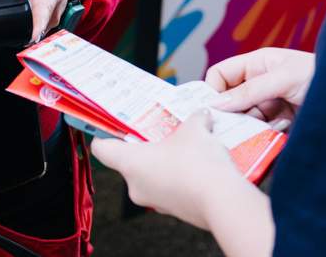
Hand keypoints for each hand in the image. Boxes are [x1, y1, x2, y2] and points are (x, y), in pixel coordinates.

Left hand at [91, 110, 251, 230]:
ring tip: (185, 145)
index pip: (102, 149)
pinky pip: (169, 188)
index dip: (105, 134)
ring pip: (151, 175)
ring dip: (164, 160)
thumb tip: (201, 114)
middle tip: (161, 129)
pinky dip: (178, 176)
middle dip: (146, 145)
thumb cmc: (198, 163)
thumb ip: (194, 118)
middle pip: (129, 161)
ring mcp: (154, 201)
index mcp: (130, 162)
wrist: (224, 201)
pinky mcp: (174, 211)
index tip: (115, 125)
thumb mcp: (195, 129)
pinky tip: (198, 164)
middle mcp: (135, 186)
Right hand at [206, 48, 314, 127]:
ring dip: (250, 127)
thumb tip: (216, 104)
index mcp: (257, 64)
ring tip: (262, 129)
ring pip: (246, 119)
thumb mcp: (281, 79)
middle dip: (231, 115)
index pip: (221, 75)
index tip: (211, 111)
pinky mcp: (282, 123)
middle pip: (231, 101)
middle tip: (231, 130)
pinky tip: (281, 131)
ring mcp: (271, 104)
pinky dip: (266, 134)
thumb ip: (249, 91)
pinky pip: (263, 131)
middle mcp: (261, 84)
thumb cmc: (321, 76)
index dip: (212, 91)